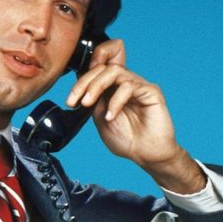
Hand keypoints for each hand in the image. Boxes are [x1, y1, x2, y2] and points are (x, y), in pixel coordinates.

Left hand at [65, 38, 206, 193]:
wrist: (146, 155)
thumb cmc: (127, 139)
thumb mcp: (100, 118)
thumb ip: (94, 100)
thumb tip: (80, 87)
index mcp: (113, 87)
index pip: (98, 68)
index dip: (83, 76)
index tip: (71, 99)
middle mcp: (126, 82)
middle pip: (103, 66)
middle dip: (85, 82)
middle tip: (76, 100)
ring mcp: (139, 85)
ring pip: (114, 71)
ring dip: (96, 86)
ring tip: (88, 104)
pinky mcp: (151, 91)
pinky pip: (129, 86)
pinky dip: (115, 100)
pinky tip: (110, 116)